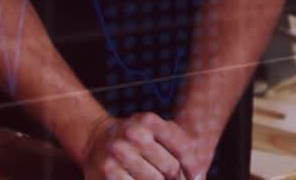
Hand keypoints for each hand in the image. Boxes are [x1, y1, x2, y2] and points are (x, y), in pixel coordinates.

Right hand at [79, 112, 201, 179]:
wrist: (96, 140)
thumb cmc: (137, 138)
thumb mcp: (157, 131)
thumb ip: (181, 146)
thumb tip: (199, 176)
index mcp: (149, 121)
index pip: (182, 148)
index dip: (193, 167)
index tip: (195, 177)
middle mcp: (134, 134)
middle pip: (171, 168)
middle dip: (175, 178)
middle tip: (171, 178)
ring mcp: (120, 153)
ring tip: (154, 177)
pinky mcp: (109, 171)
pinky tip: (139, 179)